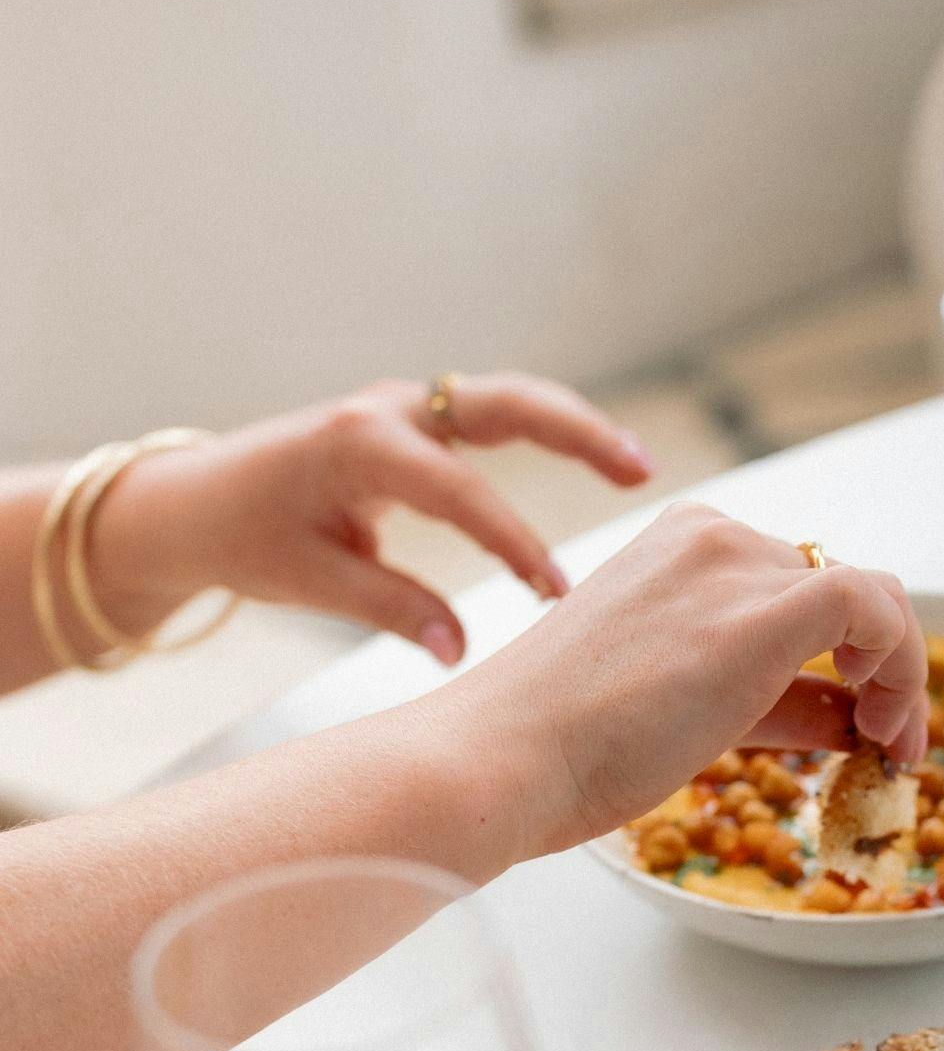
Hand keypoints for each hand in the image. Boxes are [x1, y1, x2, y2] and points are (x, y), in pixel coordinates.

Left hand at [86, 375, 652, 661]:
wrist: (195, 498)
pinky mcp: (420, 422)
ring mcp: (410, 408)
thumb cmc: (245, 536)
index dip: (513, 543)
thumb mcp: (308, 580)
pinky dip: (549, 435)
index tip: (555, 596)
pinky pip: (496, 420)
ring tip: (637, 467)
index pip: (459, 492)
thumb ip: (392, 609)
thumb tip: (463, 650)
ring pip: (510, 400)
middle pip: (505, 403)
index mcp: (359, 443)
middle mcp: (393, 410)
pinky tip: (598, 465)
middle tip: (641, 471)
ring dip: (575, 427)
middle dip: (577, 433)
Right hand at [434, 501, 928, 858]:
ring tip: (891, 744)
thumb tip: (852, 718)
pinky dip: (902, 661)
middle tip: (886, 742)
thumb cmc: (563, 749)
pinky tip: (884, 722)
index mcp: (681, 547)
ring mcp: (734, 567)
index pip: (798, 583)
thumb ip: (771, 703)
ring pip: (871, 596)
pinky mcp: (759, 613)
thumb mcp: (684, 710)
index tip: (860, 720)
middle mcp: (711, 538)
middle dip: (881, 666)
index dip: (849, 652)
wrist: (499, 760)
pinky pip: (873, 606)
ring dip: (901, 672)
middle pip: (840, 589)